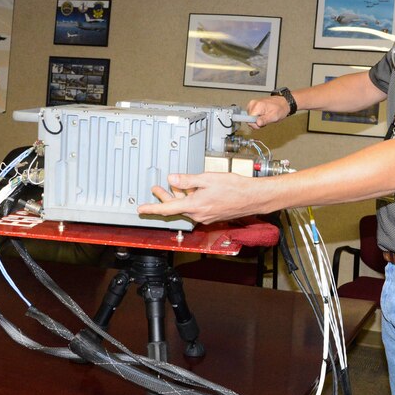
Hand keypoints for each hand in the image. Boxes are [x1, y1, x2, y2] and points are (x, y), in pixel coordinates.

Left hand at [137, 172, 263, 224]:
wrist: (253, 197)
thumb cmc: (235, 188)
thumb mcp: (207, 179)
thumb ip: (187, 180)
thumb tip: (172, 179)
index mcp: (195, 206)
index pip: (167, 209)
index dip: (152, 208)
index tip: (141, 209)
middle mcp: (199, 214)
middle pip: (176, 208)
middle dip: (164, 198)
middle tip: (155, 189)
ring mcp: (206, 216)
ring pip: (186, 207)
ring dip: (179, 197)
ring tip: (173, 186)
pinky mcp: (212, 215)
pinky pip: (196, 208)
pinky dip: (191, 199)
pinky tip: (192, 190)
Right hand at [246, 96, 289, 129]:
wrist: (283, 103)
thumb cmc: (280, 108)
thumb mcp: (274, 116)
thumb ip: (265, 120)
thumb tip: (257, 123)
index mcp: (257, 106)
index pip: (249, 120)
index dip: (255, 124)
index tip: (262, 123)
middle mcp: (253, 104)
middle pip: (249, 119)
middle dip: (256, 123)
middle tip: (265, 120)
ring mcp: (252, 104)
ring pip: (250, 118)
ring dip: (257, 120)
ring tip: (265, 117)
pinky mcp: (253, 105)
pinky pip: (252, 115)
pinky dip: (257, 117)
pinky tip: (263, 115)